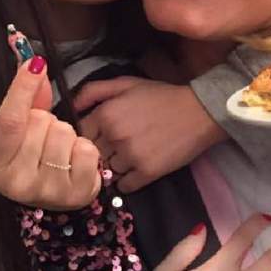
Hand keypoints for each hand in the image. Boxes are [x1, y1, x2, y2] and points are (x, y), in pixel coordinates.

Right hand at [0, 57, 100, 209]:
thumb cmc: (32, 156)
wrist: (52, 194)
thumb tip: (32, 60)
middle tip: (42, 138)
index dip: (22, 89)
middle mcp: (16, 183)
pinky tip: (73, 162)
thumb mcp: (22, 130)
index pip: (9, 120)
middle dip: (46, 121)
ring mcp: (47, 191)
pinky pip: (85, 149)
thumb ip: (26, 96)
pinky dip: (83, 149)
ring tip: (58, 152)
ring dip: (66, 136)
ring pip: (65, 133)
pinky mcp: (76, 194)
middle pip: (41, 122)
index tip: (35, 63)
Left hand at [74, 77, 227, 191]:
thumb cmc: (161, 96)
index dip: (90, 135)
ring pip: (108, 171)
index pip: (80, 135)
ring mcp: (130, 157)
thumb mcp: (126, 83)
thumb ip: (94, 90)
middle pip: (94, 155)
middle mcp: (114, 136)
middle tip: (119, 145)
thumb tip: (71, 106)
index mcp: (106, 114)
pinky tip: (138, 167)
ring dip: (115, 166)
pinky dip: (127, 180)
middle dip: (103, 151)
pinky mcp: (147, 173)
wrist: (199, 111)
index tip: (101, 135)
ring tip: (132, 154)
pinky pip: (124, 186)